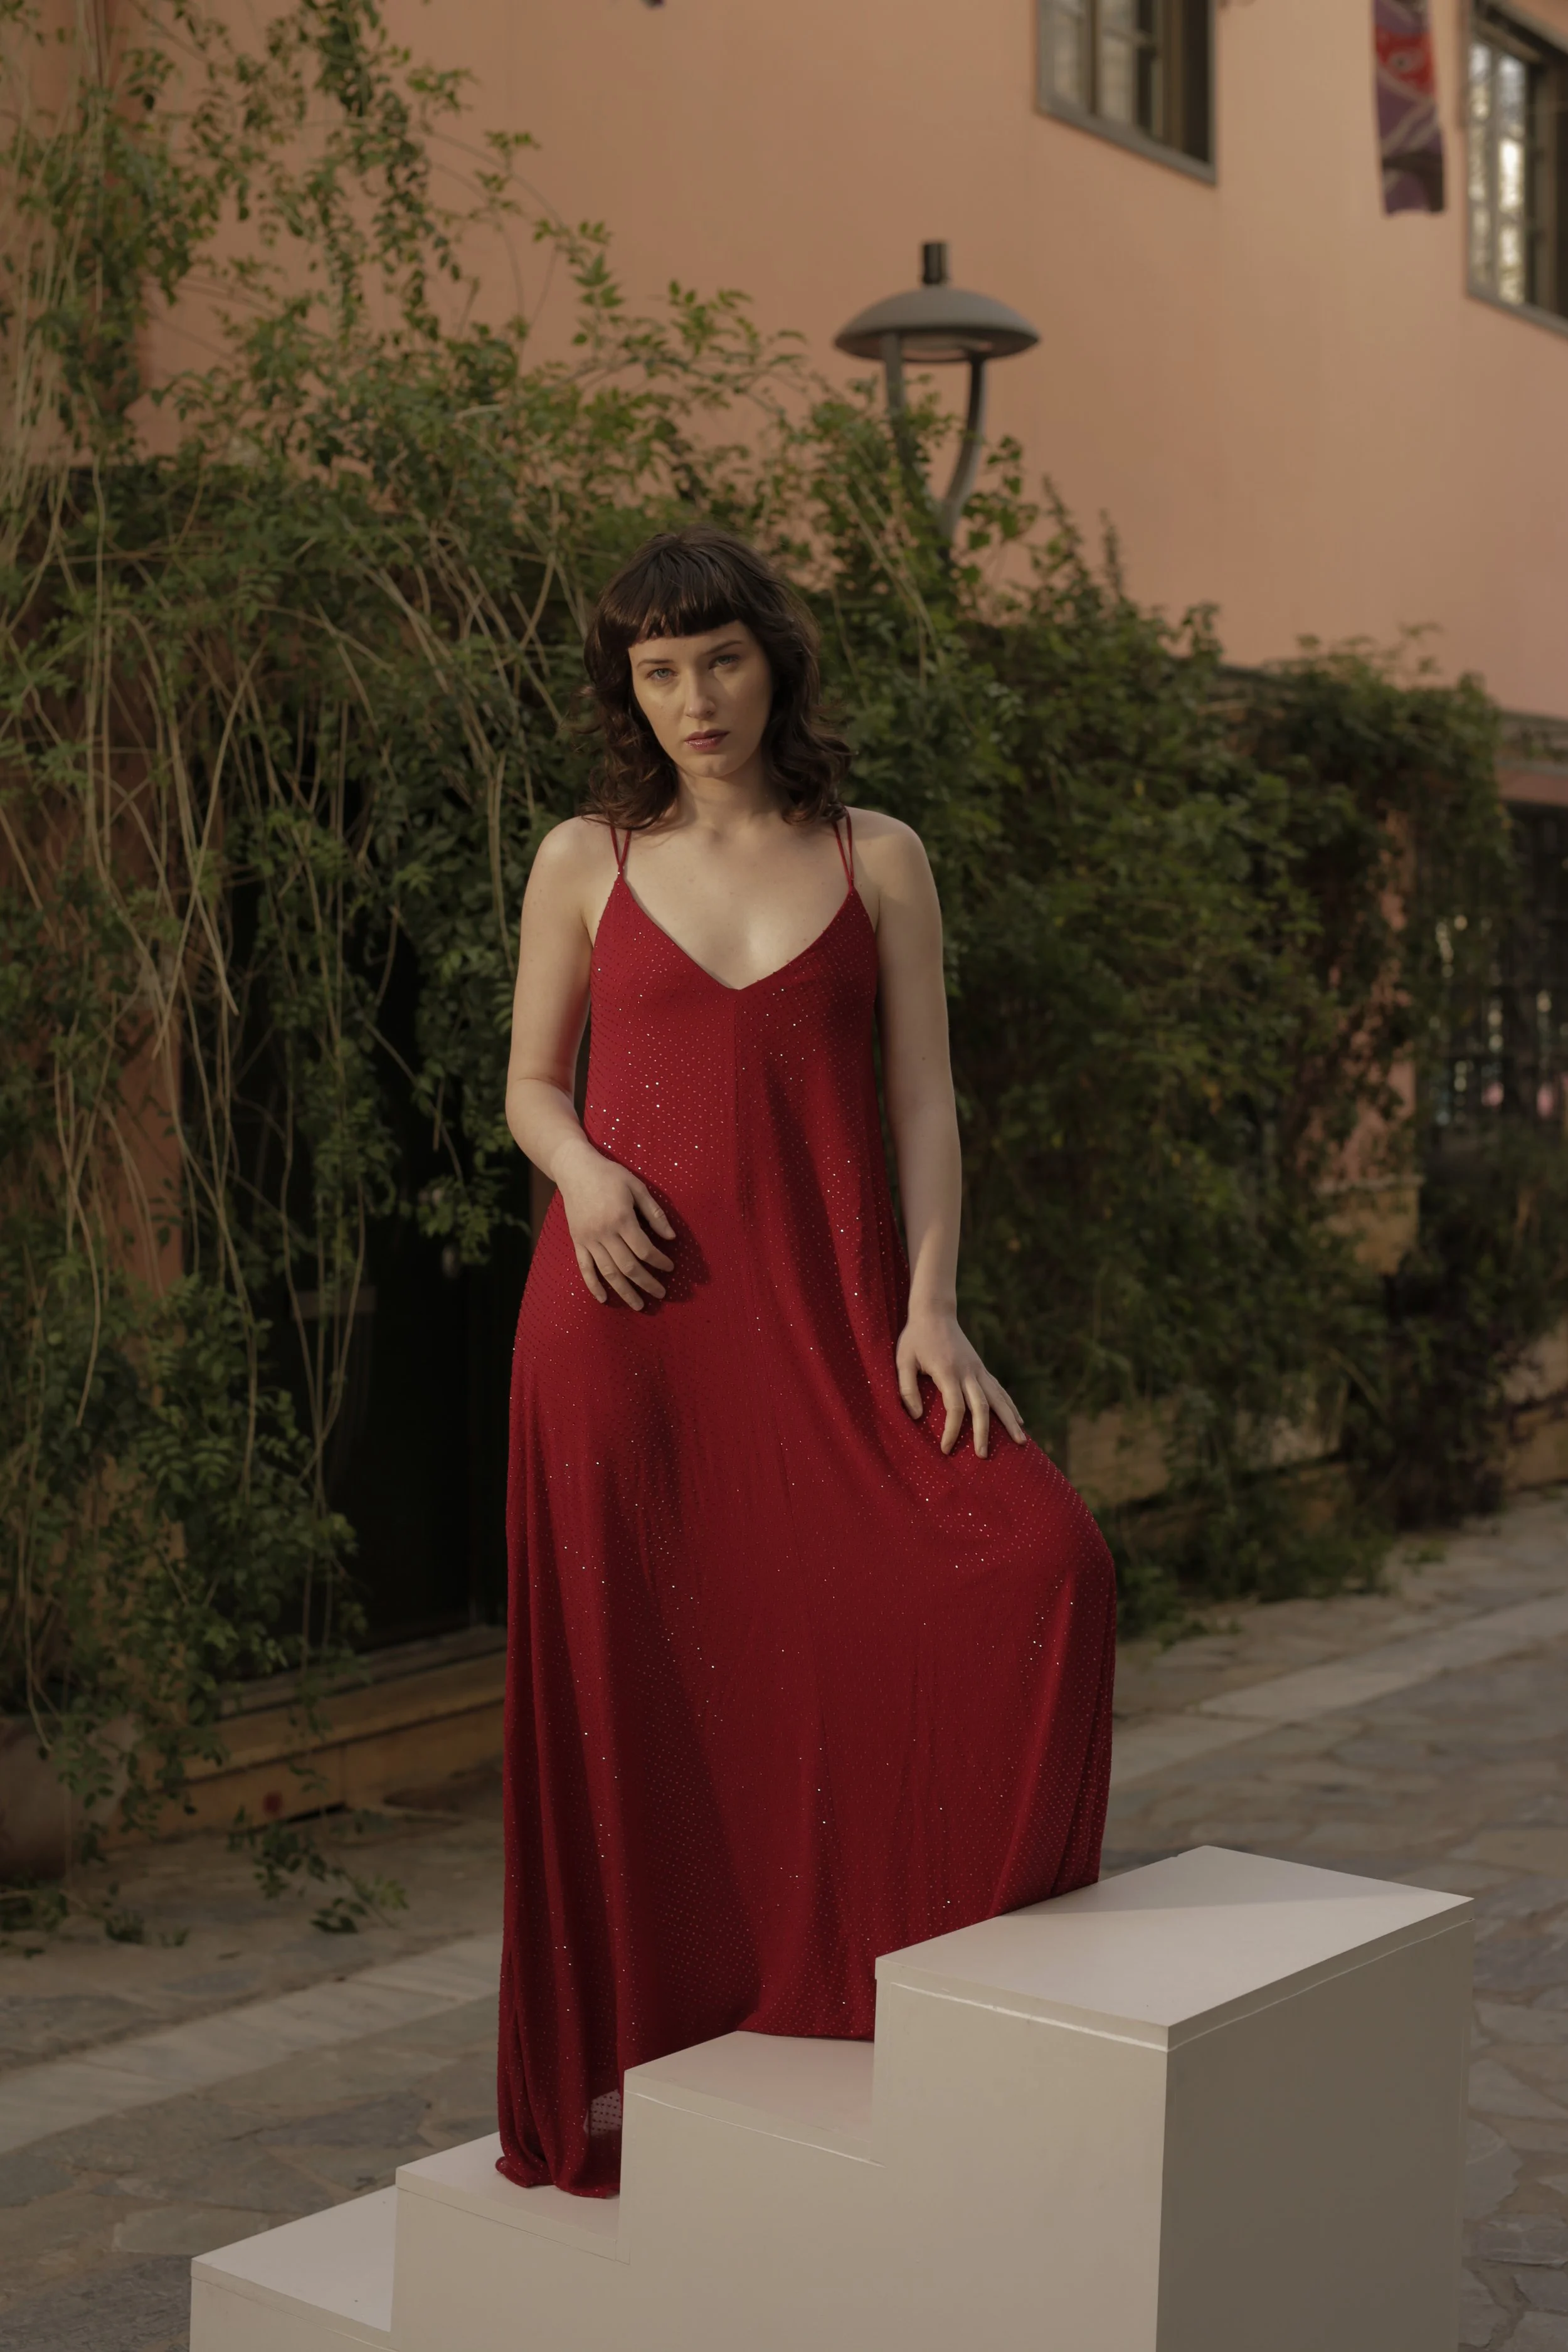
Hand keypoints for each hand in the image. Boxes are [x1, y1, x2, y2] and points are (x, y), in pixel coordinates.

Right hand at [556, 1143, 674, 1309]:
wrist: (575, 1170)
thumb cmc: (610, 1175)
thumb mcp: (637, 1187)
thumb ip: (654, 1213)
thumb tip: (671, 1237)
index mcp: (621, 1219)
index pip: (644, 1250)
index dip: (660, 1261)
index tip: (671, 1267)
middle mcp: (604, 1233)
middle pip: (628, 1266)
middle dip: (647, 1283)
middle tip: (661, 1294)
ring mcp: (589, 1240)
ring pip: (608, 1272)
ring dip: (625, 1291)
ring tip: (639, 1305)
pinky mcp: (577, 1242)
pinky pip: (585, 1268)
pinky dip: (593, 1285)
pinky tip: (604, 1299)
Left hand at [895, 1309, 1025, 1459]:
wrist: (935, 1312)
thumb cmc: (915, 1338)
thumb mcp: (903, 1361)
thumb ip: (907, 1389)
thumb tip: (916, 1417)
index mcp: (947, 1372)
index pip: (955, 1408)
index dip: (952, 1430)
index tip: (945, 1449)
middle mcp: (968, 1372)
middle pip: (981, 1407)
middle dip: (983, 1433)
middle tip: (983, 1456)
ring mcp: (978, 1369)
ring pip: (998, 1398)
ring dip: (1009, 1421)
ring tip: (1021, 1442)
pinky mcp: (981, 1368)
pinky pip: (999, 1389)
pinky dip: (1010, 1405)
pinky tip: (1019, 1420)